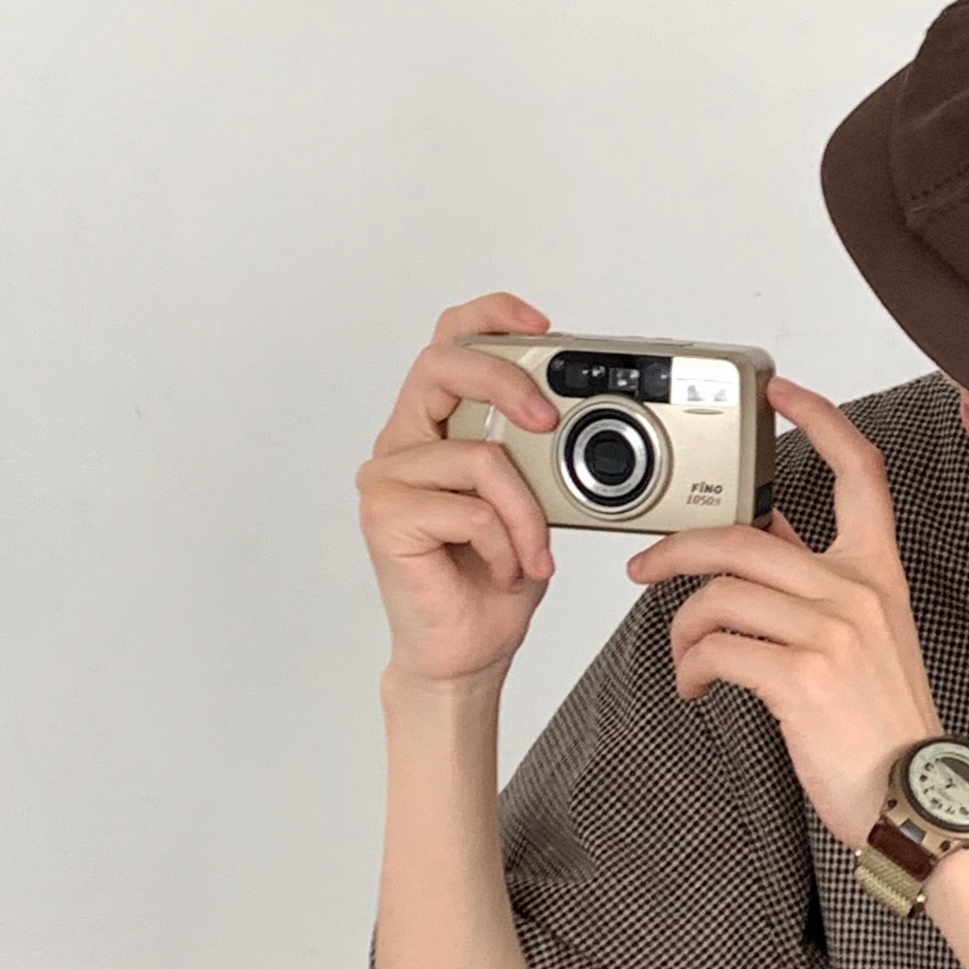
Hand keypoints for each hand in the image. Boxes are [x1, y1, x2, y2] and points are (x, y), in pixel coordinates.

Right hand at [355, 291, 561, 686]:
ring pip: (480, 456)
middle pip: (443, 365)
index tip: (540, 323)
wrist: (468, 650)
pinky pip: (471, 508)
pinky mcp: (385, 516)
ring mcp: (388, 477)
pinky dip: (508, 543)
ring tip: (532, 552)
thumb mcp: (538, 500)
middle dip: (507, 379)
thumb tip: (583, 416)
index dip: (490, 318)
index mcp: (437, 426)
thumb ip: (542, 451)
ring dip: (527, 512)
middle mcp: (405, 442)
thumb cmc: (496, 576)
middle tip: (549, 419)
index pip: (450, 343)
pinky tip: (505, 569)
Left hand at [626, 375, 943, 850]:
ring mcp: (830, 633)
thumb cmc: (886, 725)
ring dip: (683, 626)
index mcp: (878, 572)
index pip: (860, 471)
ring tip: (684, 657)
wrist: (915, 798)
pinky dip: (691, 666)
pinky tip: (697, 686)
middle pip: (747, 535)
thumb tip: (766, 543)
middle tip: (646, 567)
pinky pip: (717, 648)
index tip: (780, 396)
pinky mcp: (800, 678)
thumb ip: (822, 587)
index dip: (819, 421)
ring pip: (721, 593)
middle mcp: (857, 591)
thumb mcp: (869, 637)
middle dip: (679, 547)